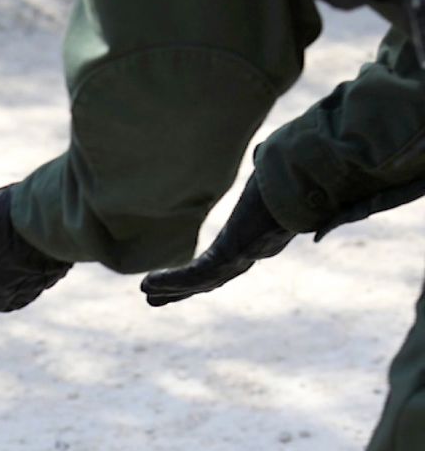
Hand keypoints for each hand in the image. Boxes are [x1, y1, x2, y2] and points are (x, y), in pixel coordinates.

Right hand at [141, 175, 295, 305]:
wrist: (306, 174)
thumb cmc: (292, 170)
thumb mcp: (271, 171)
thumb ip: (264, 167)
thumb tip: (263, 151)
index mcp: (261, 234)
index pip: (229, 259)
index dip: (205, 272)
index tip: (187, 277)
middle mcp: (254, 251)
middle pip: (212, 279)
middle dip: (183, 290)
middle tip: (155, 299)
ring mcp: (243, 255)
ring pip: (201, 281)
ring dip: (173, 288)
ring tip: (145, 292)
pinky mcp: (232, 254)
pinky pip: (196, 274)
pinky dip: (172, 280)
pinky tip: (148, 283)